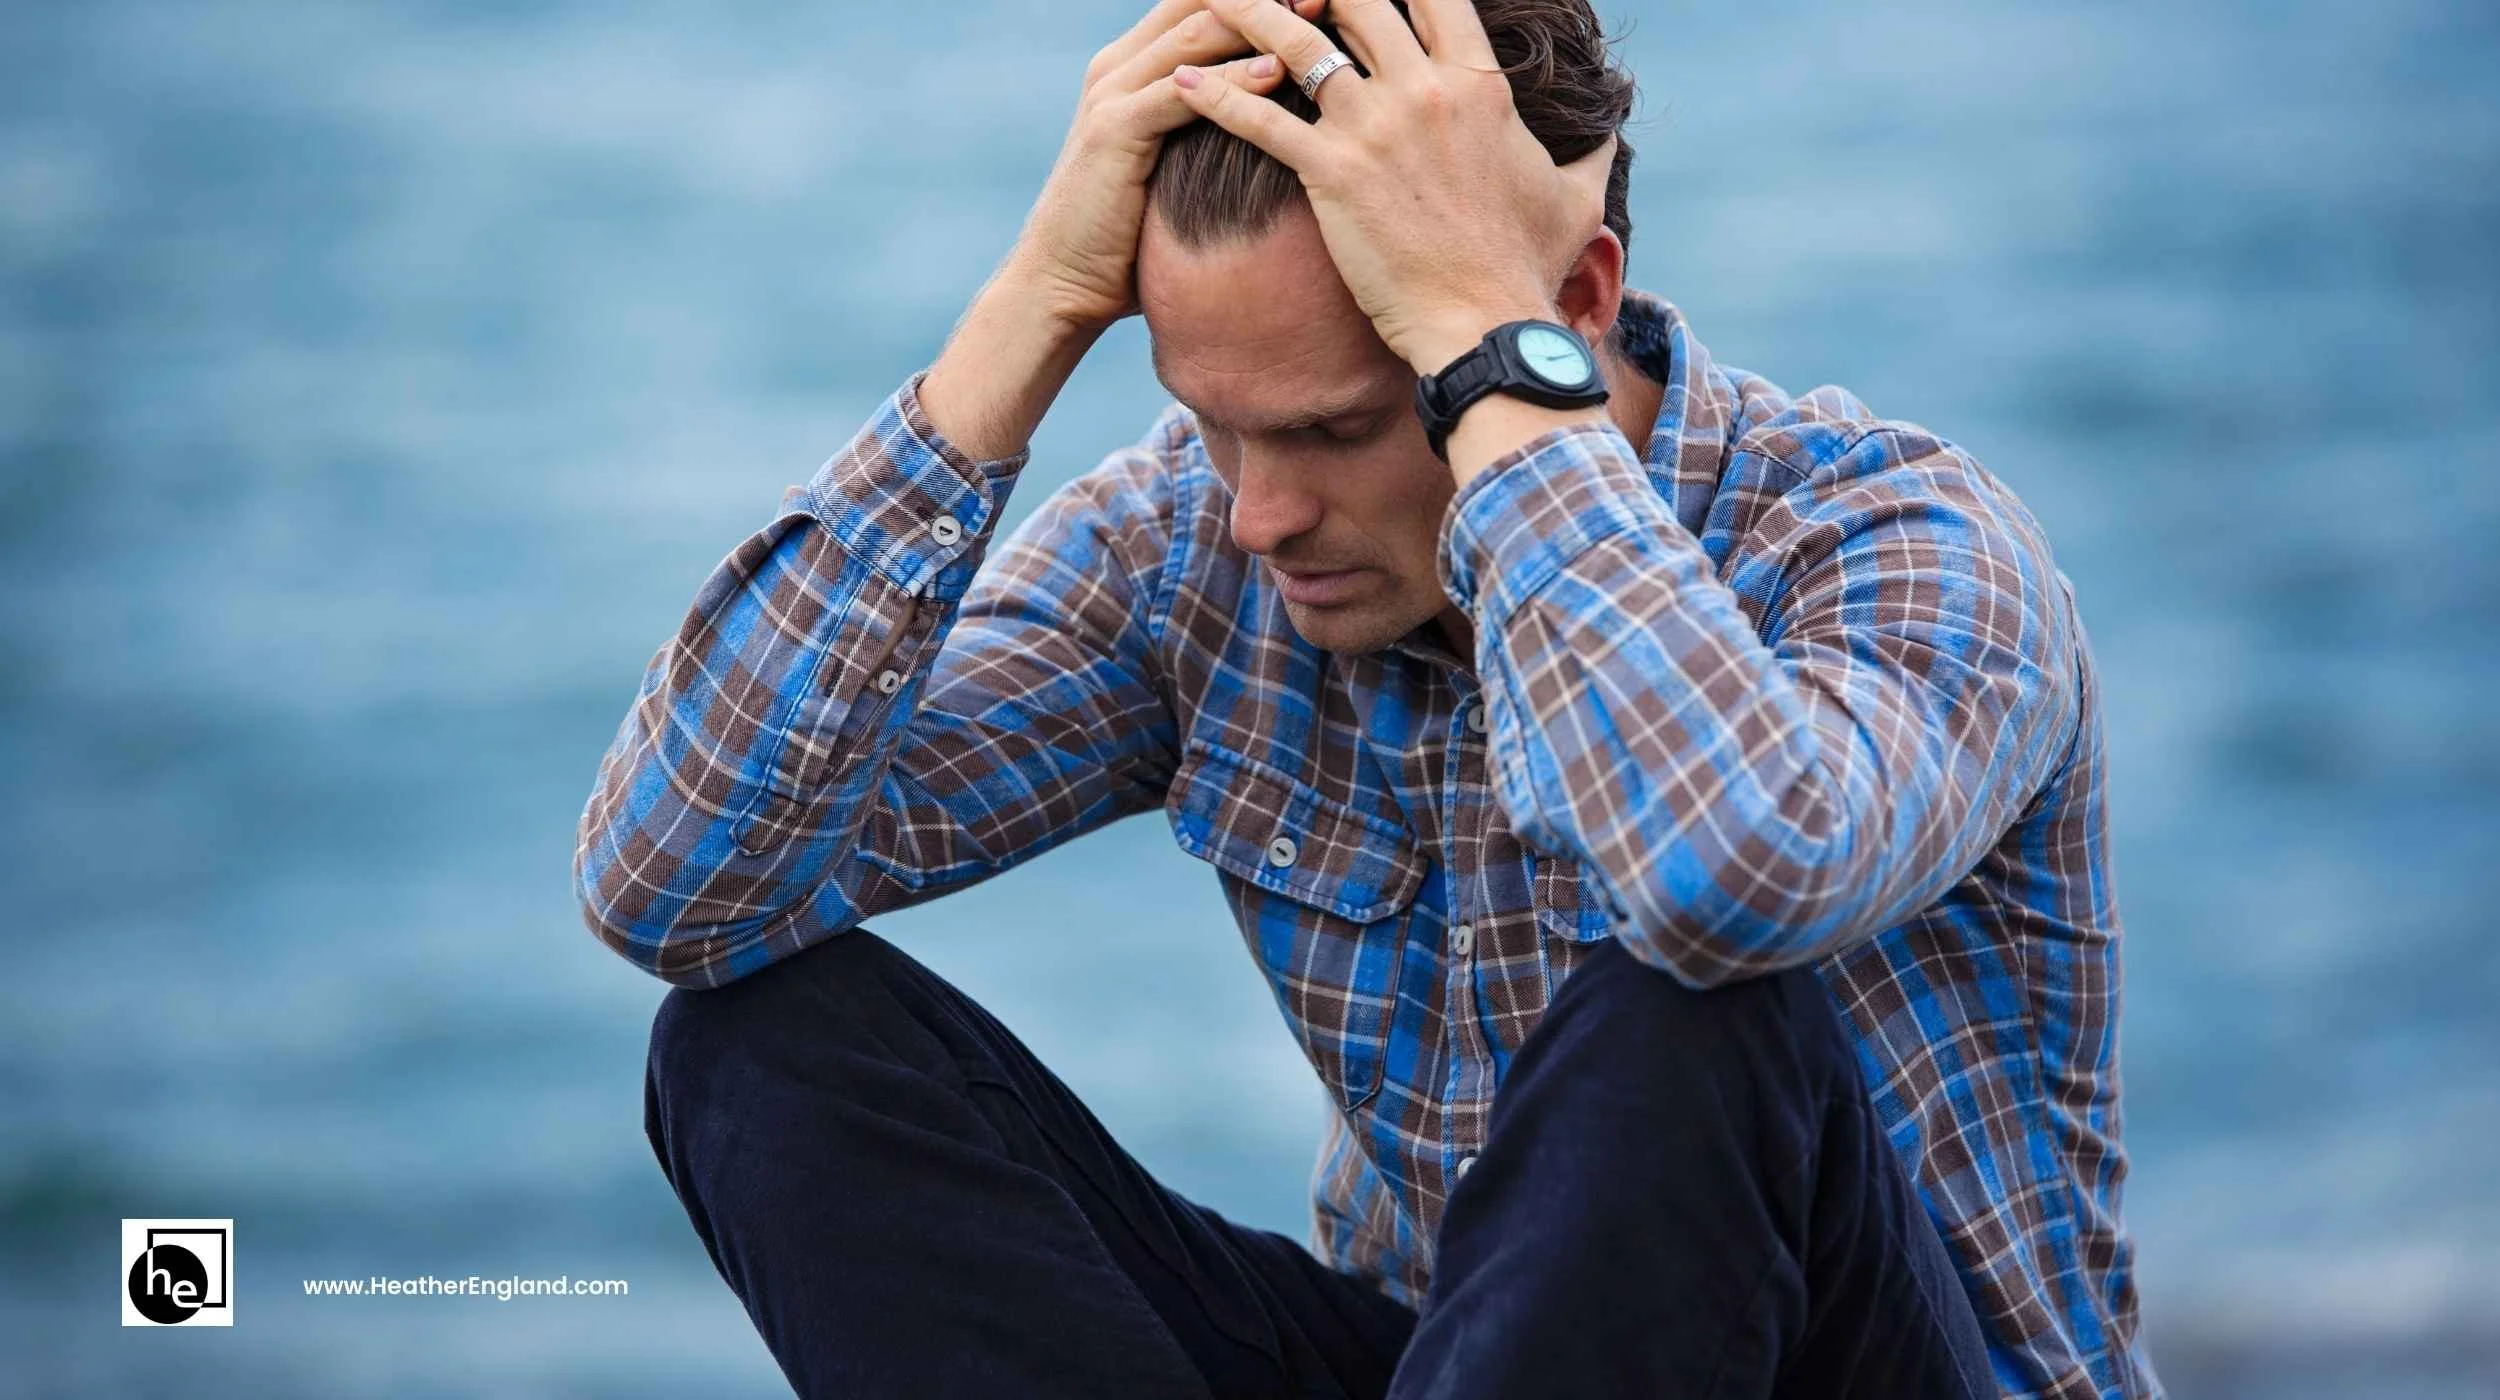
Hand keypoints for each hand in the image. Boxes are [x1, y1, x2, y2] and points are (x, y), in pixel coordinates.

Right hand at [1007, 0, 1321, 331]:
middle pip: (1201, 3)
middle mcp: (1119, 65)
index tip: (1320, 7)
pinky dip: (1231, 80)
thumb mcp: (1173, 165)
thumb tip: (1274, 125)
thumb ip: (1208, 129)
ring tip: (1317, 21)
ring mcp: (1111, 93)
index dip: (1259, 1)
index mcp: (1133, 65)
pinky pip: (1180, 90)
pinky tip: (1277, 75)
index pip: (1200, 5)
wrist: (1063, 281)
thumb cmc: (1129, 235)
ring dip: (1260, 25)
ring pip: (1195, 33)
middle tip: (1326, 3)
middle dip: (1266, 2)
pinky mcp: (1113, 129)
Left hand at [1171, 0, 1615, 371]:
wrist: (1486, 326)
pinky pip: (1260, 119)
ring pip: (1297, 42)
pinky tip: (1181, 81)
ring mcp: (1375, 127)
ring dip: (1248, 12)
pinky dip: (1215, 96)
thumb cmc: (1527, 268)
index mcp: (1478, 85)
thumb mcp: (1574, 198)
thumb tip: (1612, 130)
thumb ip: (1589, 152)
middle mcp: (1425, 90)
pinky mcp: (1331, 172)